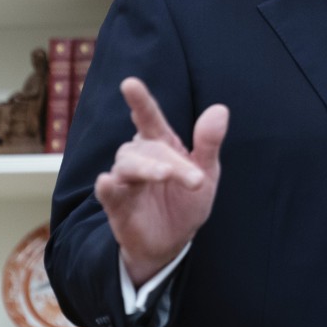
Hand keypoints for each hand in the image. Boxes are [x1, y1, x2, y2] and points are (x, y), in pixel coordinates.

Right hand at [94, 77, 227, 286]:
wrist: (173, 243)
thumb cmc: (187, 201)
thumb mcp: (206, 173)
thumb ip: (209, 143)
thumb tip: (220, 109)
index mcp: (161, 145)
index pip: (149, 118)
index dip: (140, 101)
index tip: (130, 84)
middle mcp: (140, 158)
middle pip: (148, 147)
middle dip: (171, 161)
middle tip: (196, 178)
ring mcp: (126, 181)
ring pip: (128, 165)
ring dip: (147, 168)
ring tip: (164, 175)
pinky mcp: (117, 206)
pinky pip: (108, 193)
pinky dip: (107, 187)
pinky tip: (106, 182)